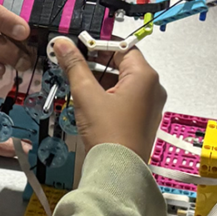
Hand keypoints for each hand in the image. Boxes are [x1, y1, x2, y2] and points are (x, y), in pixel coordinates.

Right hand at [51, 38, 164, 165]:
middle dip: (97, 63)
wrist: (118, 170)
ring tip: (79, 83)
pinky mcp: (144, 118)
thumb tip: (63, 45)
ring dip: (101, 79)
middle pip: (123, 64)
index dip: (98, 44)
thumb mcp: (86, 94)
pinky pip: (127, 97)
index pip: (122, 47)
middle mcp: (153, 88)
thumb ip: (74, 65)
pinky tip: (91, 100)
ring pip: (123, 81)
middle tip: (75, 63)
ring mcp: (150, 104)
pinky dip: (109, 94)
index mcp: (145, 76)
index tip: (80, 46)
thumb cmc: (110, 135)